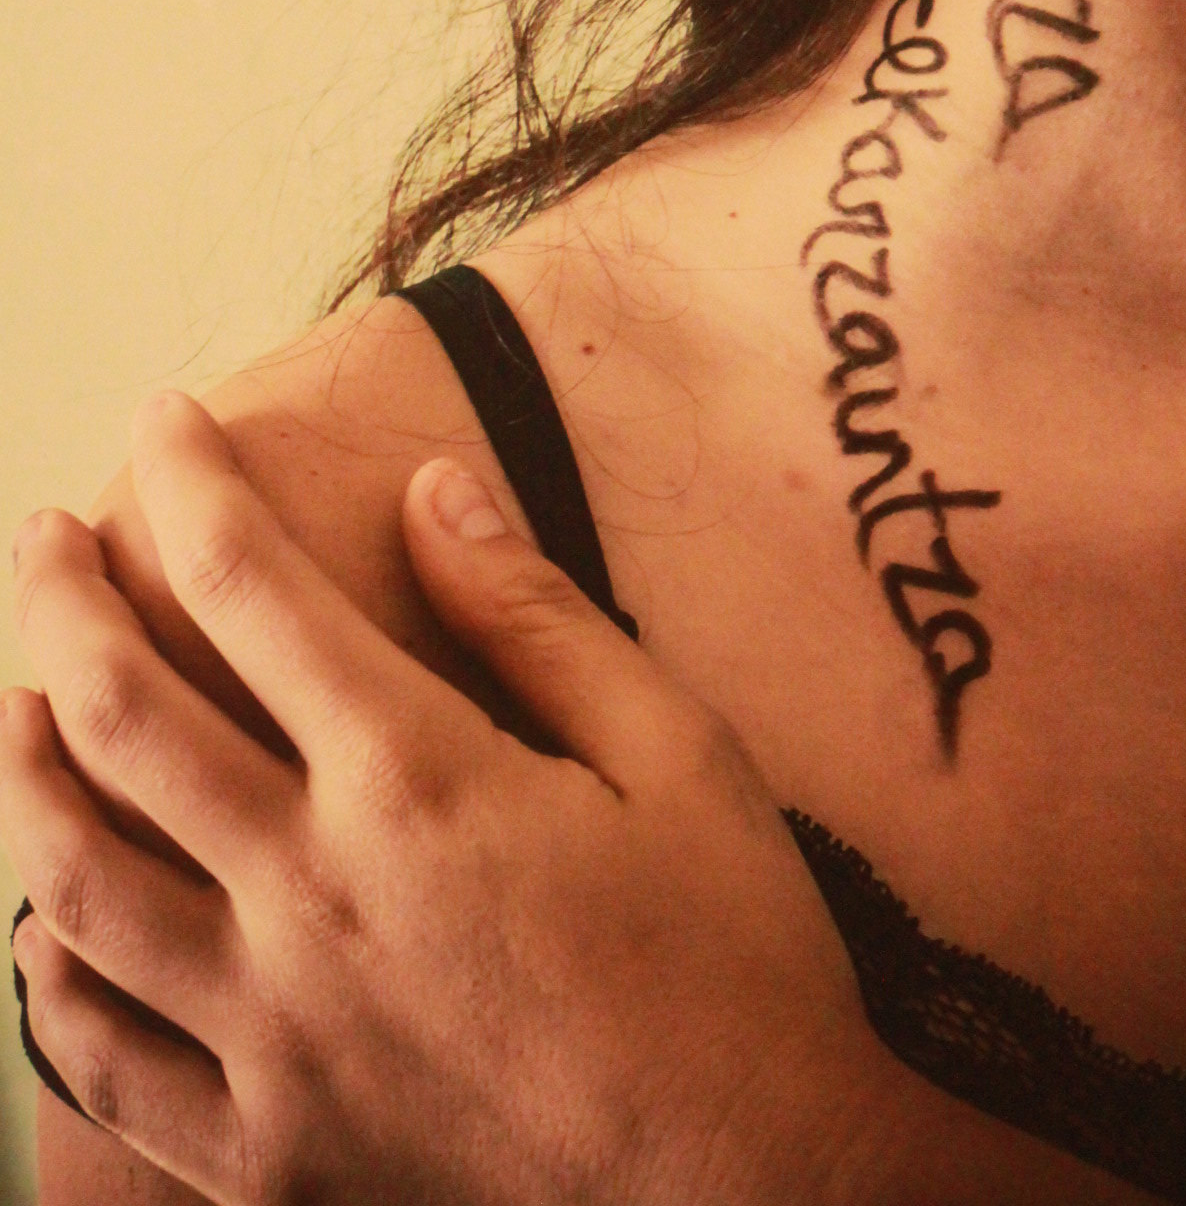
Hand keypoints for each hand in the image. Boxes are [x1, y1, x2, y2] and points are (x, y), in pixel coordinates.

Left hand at [0, 393, 893, 1205]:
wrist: (751, 1187)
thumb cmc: (730, 954)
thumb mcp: (673, 748)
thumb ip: (533, 614)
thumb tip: (429, 488)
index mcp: (417, 782)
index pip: (249, 586)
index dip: (190, 480)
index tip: (166, 418)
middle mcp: (314, 898)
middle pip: (123, 715)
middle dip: (60, 597)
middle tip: (42, 533)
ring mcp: (275, 1035)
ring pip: (78, 882)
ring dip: (22, 772)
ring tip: (17, 700)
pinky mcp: (270, 1151)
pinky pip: (106, 1060)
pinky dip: (55, 977)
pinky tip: (46, 921)